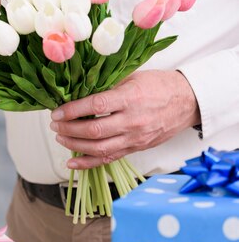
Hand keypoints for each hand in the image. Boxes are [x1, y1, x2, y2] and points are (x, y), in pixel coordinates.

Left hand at [50, 70, 199, 169]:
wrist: (188, 101)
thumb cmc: (159, 86)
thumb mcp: (132, 78)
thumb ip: (107, 87)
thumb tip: (77, 93)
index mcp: (130, 99)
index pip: (96, 106)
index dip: (72, 110)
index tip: (57, 112)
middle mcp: (132, 121)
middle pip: (94, 131)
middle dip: (68, 129)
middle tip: (54, 124)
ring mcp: (134, 138)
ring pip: (99, 148)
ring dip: (74, 144)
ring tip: (60, 137)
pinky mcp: (136, 149)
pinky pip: (109, 159)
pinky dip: (87, 163)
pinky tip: (72, 162)